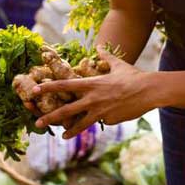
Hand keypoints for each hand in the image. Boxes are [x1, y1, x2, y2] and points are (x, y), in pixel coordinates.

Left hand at [32, 50, 156, 138]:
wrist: (149, 91)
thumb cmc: (133, 76)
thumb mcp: (118, 65)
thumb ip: (105, 57)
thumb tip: (99, 47)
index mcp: (92, 84)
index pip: (65, 85)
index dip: (49, 87)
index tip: (35, 90)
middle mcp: (92, 99)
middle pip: (66, 110)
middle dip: (50, 117)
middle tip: (37, 123)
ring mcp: (100, 112)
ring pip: (80, 124)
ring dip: (69, 131)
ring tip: (62, 136)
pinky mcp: (109, 120)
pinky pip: (102, 122)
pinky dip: (103, 119)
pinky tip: (113, 115)